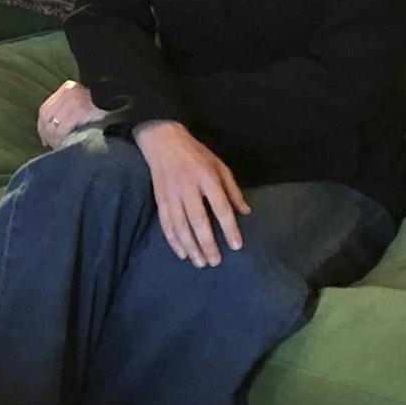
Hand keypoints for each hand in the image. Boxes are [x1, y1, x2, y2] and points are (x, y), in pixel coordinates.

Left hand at [36, 80, 106, 148]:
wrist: (127, 104)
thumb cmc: (109, 108)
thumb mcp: (87, 102)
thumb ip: (71, 109)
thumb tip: (54, 126)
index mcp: (68, 88)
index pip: (46, 109)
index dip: (43, 126)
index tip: (45, 139)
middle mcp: (68, 91)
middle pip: (46, 116)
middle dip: (47, 133)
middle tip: (52, 146)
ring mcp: (74, 100)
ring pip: (53, 123)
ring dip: (54, 139)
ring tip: (61, 147)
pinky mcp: (80, 110)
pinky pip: (63, 127)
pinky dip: (61, 138)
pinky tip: (66, 145)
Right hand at [133, 120, 248, 268]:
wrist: (162, 141)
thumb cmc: (196, 154)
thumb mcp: (220, 166)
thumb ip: (232, 190)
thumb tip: (246, 213)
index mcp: (207, 178)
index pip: (220, 207)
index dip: (229, 228)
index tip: (236, 246)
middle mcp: (188, 188)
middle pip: (198, 220)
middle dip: (207, 243)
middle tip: (215, 262)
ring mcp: (171, 194)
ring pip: (180, 225)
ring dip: (190, 246)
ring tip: (199, 262)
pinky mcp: (159, 199)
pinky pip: (165, 223)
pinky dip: (173, 240)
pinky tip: (181, 253)